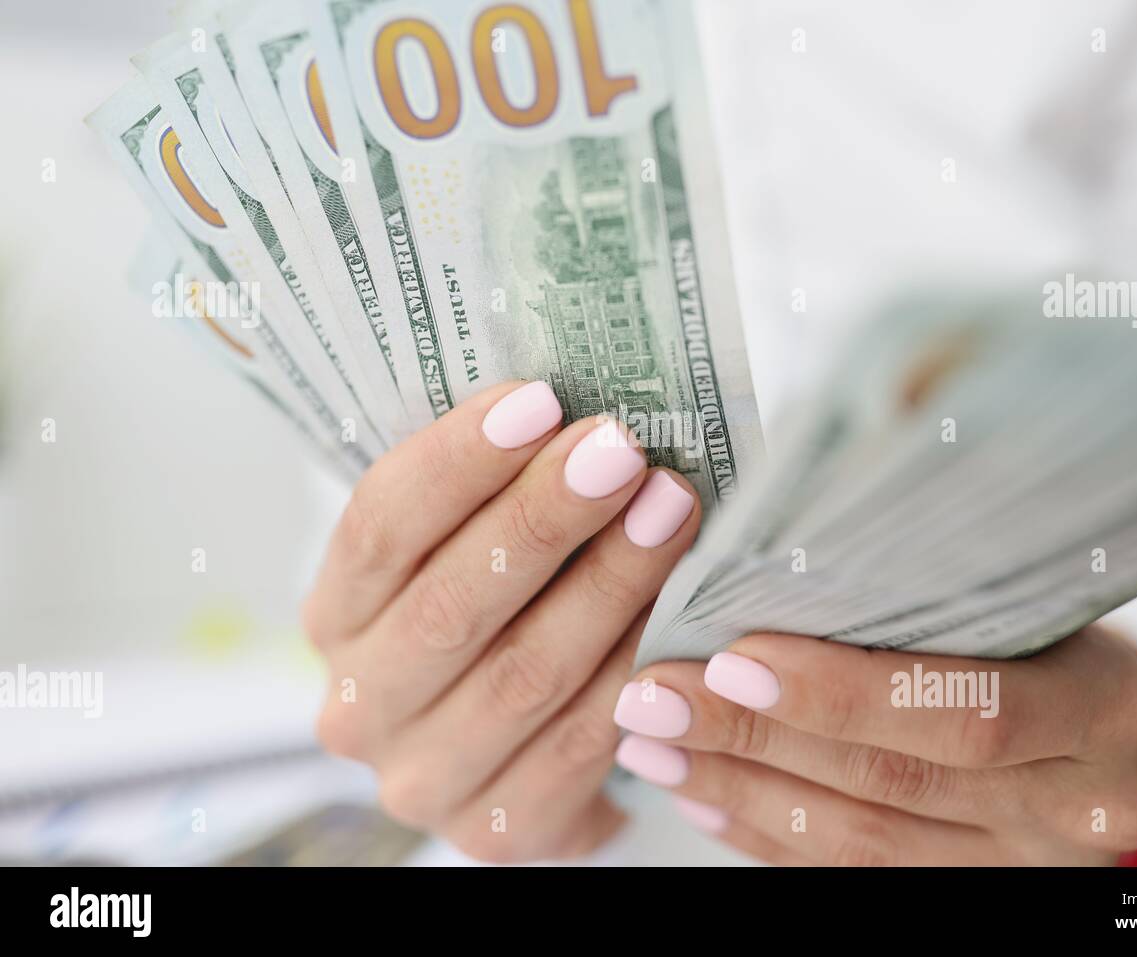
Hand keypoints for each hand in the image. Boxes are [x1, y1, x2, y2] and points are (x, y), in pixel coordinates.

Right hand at [303, 380, 700, 861]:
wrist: (507, 755)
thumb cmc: (495, 615)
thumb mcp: (462, 552)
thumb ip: (488, 495)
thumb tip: (566, 407)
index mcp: (334, 618)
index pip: (379, 529)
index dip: (457, 462)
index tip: (538, 401)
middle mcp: (359, 707)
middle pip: (450, 604)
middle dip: (543, 517)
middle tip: (620, 452)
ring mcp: (421, 780)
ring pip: (522, 673)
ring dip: (607, 584)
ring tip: (670, 509)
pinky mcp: (495, 832)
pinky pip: (578, 744)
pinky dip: (633, 668)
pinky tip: (680, 610)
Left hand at [613, 626, 1136, 864]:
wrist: (1104, 720)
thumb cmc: (1046, 631)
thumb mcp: (1015, 588)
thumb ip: (920, 585)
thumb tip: (767, 546)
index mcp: (1100, 707)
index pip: (963, 709)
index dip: (841, 694)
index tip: (732, 659)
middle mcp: (1079, 804)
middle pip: (896, 780)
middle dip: (758, 737)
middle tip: (655, 697)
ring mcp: (1028, 866)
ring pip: (860, 840)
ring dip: (741, 787)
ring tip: (654, 742)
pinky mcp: (973, 892)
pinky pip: (852, 875)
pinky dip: (766, 833)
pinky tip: (701, 792)